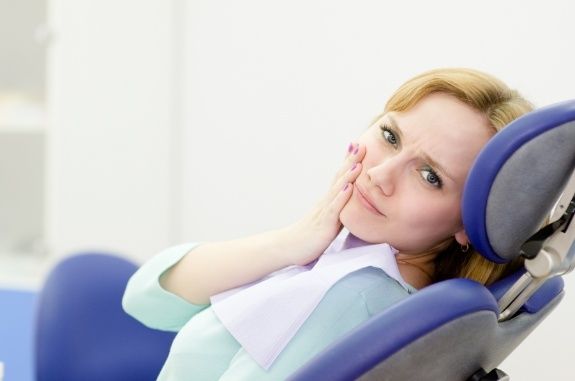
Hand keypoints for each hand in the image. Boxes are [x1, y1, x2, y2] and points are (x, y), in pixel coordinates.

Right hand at [283, 142, 365, 264]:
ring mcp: (324, 212)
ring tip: (358, 161)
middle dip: (351, 161)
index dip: (349, 162)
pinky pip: (334, 209)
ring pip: (337, 190)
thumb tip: (350, 203)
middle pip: (339, 178)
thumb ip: (338, 210)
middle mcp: (325, 202)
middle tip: (361, 145)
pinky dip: (342, 197)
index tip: (358, 146)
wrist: (288, 247)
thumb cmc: (309, 236)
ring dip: (348, 175)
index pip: (340, 177)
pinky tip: (349, 188)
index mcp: (328, 201)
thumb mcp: (327, 220)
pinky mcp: (324, 224)